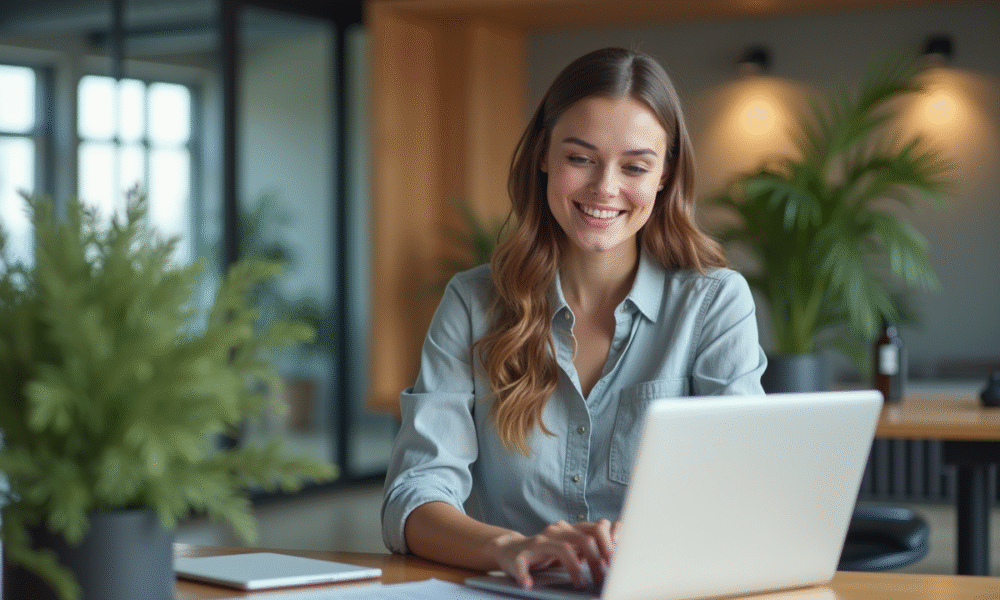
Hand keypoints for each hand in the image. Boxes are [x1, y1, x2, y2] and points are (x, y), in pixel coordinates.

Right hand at [487, 519, 617, 589]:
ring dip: (575, 570)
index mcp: (572, 529)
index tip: (618, 561)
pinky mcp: (522, 554)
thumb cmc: (547, 553)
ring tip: (580, 585)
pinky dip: (526, 575)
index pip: (598, 527)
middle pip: (585, 538)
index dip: (611, 542)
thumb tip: (617, 554)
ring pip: (563, 549)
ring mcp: (540, 541)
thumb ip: (590, 547)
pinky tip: (529, 584)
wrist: (511, 551)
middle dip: (598, 559)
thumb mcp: (572, 549)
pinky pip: (524, 563)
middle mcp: (557, 531)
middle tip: (602, 577)